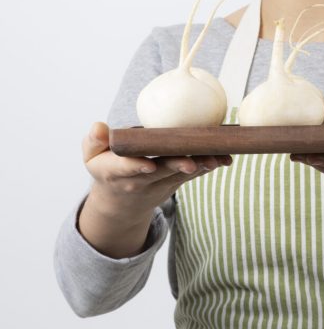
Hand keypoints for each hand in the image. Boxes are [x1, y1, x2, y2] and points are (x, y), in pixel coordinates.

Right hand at [83, 121, 230, 220]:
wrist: (121, 202)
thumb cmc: (107, 169)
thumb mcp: (92, 157)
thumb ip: (93, 142)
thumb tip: (98, 126)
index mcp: (117, 172)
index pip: (126, 170)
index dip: (137, 167)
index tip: (148, 164)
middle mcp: (141, 180)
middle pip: (161, 172)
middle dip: (177, 167)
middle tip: (192, 162)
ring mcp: (161, 183)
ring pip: (182, 175)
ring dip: (200, 166)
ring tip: (216, 158)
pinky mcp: (176, 181)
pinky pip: (194, 174)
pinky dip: (209, 166)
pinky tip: (225, 158)